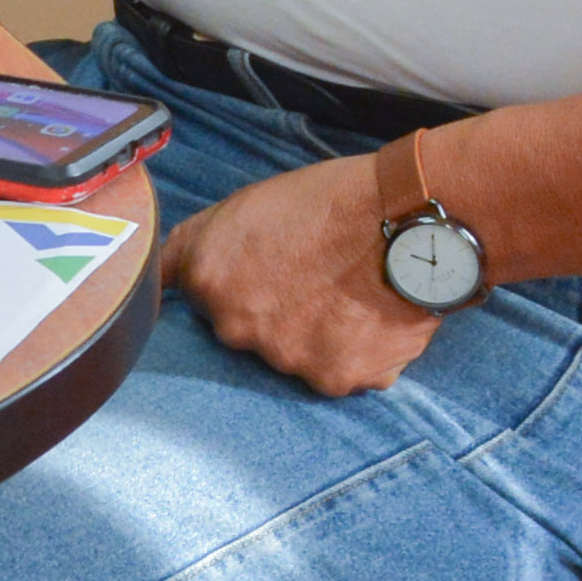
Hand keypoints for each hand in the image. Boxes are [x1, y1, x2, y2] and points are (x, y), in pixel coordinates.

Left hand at [163, 154, 444, 398]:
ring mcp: (283, 358)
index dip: (221, 282)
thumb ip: (209, 245)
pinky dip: (351, 354)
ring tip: (348, 294)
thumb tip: (171, 272)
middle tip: (309, 278)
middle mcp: (235, 326)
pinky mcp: (333, 380)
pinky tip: (371, 320)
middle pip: (241, 328)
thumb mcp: (249, 205)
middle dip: (266, 310)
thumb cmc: (335, 199)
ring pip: (290, 354)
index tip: (244, 274)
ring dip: (310, 334)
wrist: (410, 220)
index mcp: (206, 276)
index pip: (186, 296)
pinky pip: (336, 372)